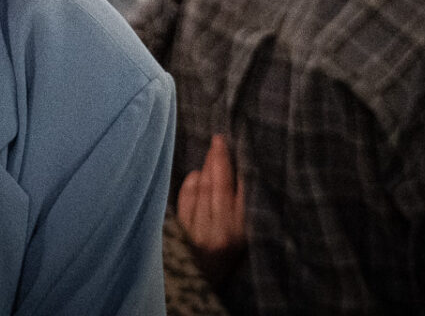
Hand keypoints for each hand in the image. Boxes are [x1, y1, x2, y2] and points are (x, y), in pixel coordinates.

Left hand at [176, 133, 245, 285]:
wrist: (201, 284)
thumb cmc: (226, 258)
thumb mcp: (243, 238)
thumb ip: (242, 210)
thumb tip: (241, 173)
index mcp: (241, 234)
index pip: (242, 193)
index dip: (238, 167)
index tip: (238, 146)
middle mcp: (221, 232)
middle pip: (219, 186)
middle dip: (219, 159)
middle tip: (219, 139)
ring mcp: (199, 232)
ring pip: (202, 190)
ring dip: (205, 168)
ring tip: (211, 153)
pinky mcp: (181, 232)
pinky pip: (185, 199)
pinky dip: (190, 184)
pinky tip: (196, 175)